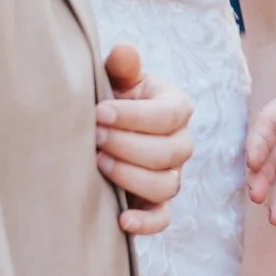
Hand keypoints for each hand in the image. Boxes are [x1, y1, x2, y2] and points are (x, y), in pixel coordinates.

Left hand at [98, 44, 193, 235]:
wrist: (101, 126)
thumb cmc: (111, 98)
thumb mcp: (116, 78)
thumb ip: (122, 66)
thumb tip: (124, 52)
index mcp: (176, 107)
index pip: (168, 115)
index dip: (133, 117)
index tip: (99, 113)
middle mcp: (181, 143)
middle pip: (169, 152)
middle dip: (127, 145)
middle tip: (94, 137)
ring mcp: (172, 174)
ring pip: (167, 185)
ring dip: (130, 176)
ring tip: (98, 163)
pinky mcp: (157, 202)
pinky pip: (162, 219)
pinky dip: (145, 223)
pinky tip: (122, 220)